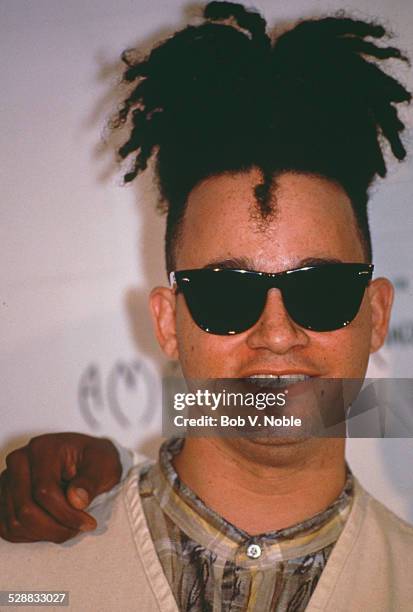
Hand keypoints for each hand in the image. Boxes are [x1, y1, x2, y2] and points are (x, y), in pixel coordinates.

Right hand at [0, 433, 121, 542]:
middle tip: (77, 529)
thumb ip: (91, 481)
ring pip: (14, 523)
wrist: (86, 459)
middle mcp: (19, 461)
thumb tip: (76, 500)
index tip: (88, 523)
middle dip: (54, 528)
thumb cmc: (95, 461)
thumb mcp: (105, 465)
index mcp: (43, 448)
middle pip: (25, 510)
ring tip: (66, 528)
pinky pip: (6, 528)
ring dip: (43, 534)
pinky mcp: (4, 496)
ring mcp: (7, 479)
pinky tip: (51, 528)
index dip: (67, 514)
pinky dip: (30, 535)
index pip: (45, 491)